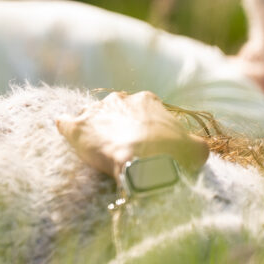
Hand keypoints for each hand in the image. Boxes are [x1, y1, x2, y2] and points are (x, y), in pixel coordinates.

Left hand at [56, 91, 208, 179]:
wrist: (142, 164)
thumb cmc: (170, 155)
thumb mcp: (194, 150)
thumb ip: (195, 147)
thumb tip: (199, 152)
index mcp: (147, 100)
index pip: (143, 110)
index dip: (144, 127)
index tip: (144, 142)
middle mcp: (120, 99)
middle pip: (116, 111)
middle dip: (118, 125)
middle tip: (122, 146)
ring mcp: (95, 111)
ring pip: (91, 115)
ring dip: (94, 127)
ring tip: (96, 145)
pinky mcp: (76, 127)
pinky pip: (64, 122)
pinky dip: (65, 127)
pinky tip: (64, 132)